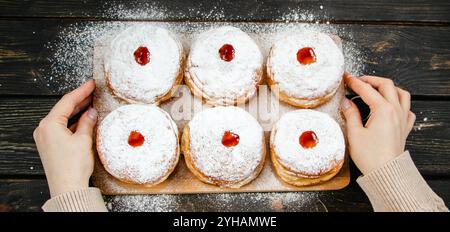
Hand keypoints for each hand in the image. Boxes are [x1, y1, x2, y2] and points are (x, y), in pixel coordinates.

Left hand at [33, 80, 96, 196]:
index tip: (92, 84)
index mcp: (49, 124)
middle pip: (63, 109)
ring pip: (63, 119)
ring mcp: (45, 138)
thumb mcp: (84, 140)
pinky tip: (84, 121)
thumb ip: (87, 122)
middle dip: (79, 100)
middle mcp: (43, 129)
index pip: (67, 102)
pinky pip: (62, 129)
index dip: (82, 91)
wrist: (67, 187)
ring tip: (90, 103)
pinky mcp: (50, 146)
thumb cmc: (73, 165)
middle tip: (93, 91)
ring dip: (77, 112)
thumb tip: (91, 112)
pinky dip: (73, 123)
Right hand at [340, 74, 415, 174]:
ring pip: (401, 93)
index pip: (367, 89)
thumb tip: (346, 102)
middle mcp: (396, 111)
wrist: (386, 173)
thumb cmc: (370, 156)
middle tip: (359, 82)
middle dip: (371, 80)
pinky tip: (391, 106)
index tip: (347, 79)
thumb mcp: (354, 134)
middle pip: (387, 85)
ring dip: (388, 88)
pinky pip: (408, 109)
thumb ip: (351, 114)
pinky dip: (400, 102)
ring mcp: (403, 119)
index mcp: (383, 110)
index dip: (355, 82)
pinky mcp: (405, 128)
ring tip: (376, 89)